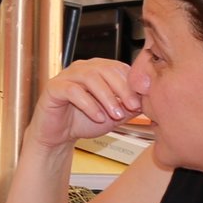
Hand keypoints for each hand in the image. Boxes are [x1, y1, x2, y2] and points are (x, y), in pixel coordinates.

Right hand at [28, 56, 142, 148]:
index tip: (141, 103)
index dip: (132, 84)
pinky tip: (97, 116)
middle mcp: (83, 68)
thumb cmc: (84, 120)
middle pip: (106, 69)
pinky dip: (88, 104)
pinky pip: (73, 90)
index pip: (119, 68)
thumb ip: (129, 107)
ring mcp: (67, 76)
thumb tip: (148, 101)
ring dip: (107, 97)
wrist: (59, 135)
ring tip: (116, 115)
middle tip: (132, 107)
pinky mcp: (54, 87)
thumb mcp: (114, 115)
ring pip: (90, 77)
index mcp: (98, 70)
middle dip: (123, 89)